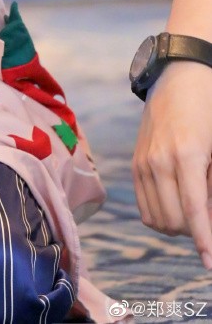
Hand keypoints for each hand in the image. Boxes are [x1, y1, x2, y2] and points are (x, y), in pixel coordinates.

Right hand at [132, 60, 211, 267]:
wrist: (181, 75)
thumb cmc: (210, 109)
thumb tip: (209, 218)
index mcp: (186, 155)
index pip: (194, 213)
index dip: (205, 243)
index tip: (211, 264)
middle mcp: (159, 160)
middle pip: (174, 223)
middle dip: (194, 232)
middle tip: (208, 219)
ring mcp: (143, 161)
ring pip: (157, 219)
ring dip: (178, 226)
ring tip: (194, 210)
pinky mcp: (136, 162)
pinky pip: (144, 207)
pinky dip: (161, 216)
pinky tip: (177, 204)